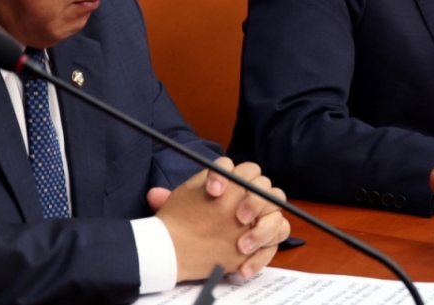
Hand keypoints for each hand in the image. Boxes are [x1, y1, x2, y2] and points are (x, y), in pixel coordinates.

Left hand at [151, 158, 291, 281]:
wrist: (190, 246)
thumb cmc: (188, 223)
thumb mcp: (177, 209)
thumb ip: (167, 200)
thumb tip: (154, 195)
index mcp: (228, 181)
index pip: (233, 168)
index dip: (225, 176)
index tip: (212, 191)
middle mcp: (248, 193)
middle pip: (263, 184)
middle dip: (253, 200)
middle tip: (239, 216)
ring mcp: (261, 213)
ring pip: (276, 209)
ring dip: (263, 228)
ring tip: (243, 245)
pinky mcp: (268, 235)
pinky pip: (279, 234)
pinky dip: (263, 252)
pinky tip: (244, 266)